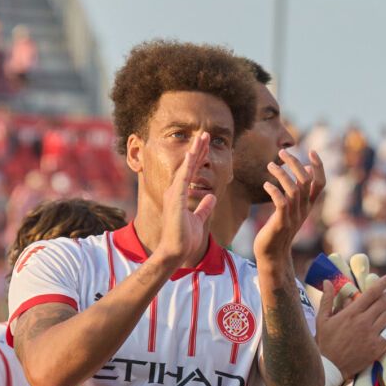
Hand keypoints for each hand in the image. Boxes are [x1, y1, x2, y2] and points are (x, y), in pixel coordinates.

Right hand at [156, 133, 216, 270]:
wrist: (176, 251)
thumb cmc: (185, 238)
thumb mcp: (199, 219)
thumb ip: (204, 207)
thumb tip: (212, 196)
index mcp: (179, 195)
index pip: (191, 172)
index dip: (199, 158)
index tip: (206, 145)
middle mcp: (175, 191)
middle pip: (189, 165)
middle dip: (198, 149)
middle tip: (205, 134)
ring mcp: (174, 193)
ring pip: (186, 167)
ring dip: (194, 151)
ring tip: (202, 136)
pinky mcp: (175, 198)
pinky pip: (183, 178)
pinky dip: (188, 165)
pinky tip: (193, 153)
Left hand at [255, 150, 324, 269]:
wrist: (273, 255)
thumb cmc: (280, 228)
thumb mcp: (293, 208)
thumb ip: (300, 190)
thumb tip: (305, 168)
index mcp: (308, 206)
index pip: (320, 183)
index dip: (319, 166)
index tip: (312, 151)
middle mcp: (304, 210)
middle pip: (306, 181)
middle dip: (295, 163)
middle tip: (282, 152)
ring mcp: (293, 217)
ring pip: (293, 190)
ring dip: (281, 174)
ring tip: (270, 165)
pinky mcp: (281, 223)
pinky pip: (281, 203)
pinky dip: (274, 191)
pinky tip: (265, 184)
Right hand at [315, 276, 385, 380]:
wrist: (330, 367)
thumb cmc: (324, 343)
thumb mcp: (322, 319)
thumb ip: (327, 299)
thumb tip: (328, 281)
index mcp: (351, 313)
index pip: (371, 293)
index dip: (382, 283)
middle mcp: (363, 322)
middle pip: (383, 303)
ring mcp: (372, 335)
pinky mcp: (377, 348)